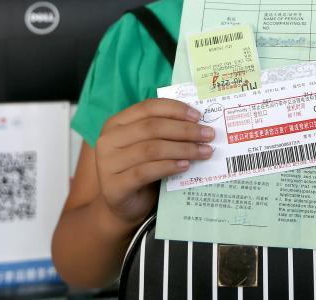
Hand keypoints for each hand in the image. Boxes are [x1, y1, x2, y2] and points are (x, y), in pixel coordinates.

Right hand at [94, 99, 213, 225]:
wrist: (123, 207)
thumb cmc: (140, 170)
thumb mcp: (149, 146)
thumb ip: (164, 132)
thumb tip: (198, 122)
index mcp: (116, 123)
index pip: (148, 107)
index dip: (175, 109)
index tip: (198, 116)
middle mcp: (108, 140)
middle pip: (152, 127)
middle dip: (184, 130)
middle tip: (208, 135)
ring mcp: (107, 164)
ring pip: (151, 149)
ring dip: (182, 148)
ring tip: (204, 151)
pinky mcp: (114, 186)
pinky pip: (145, 172)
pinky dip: (168, 166)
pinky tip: (186, 165)